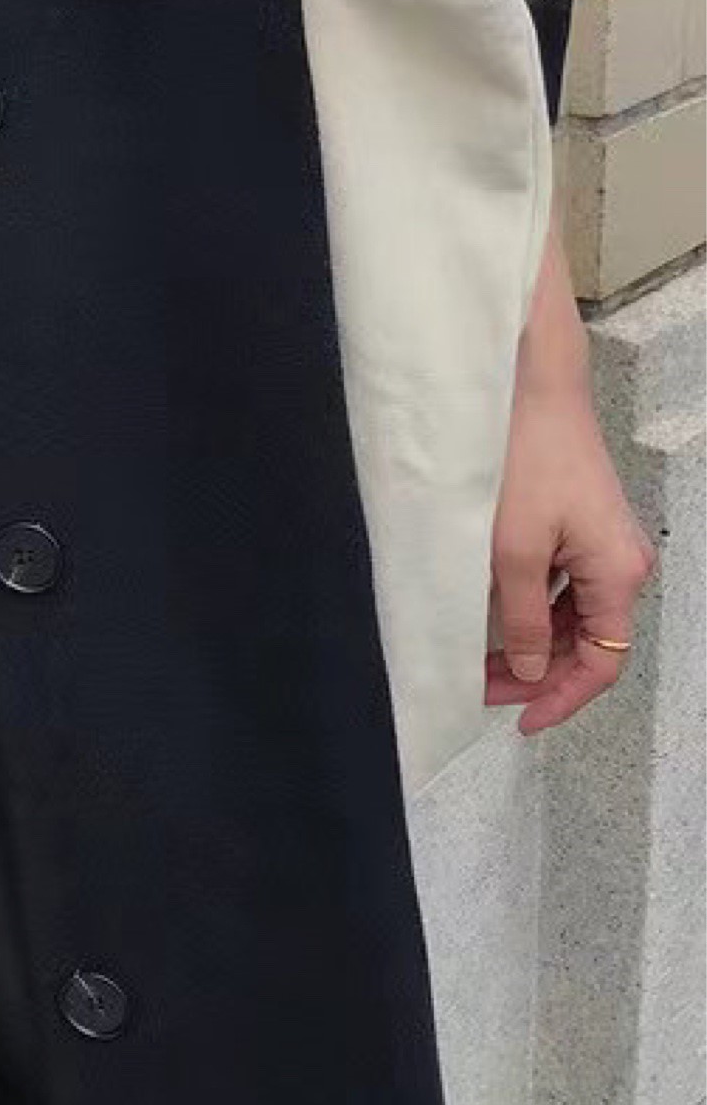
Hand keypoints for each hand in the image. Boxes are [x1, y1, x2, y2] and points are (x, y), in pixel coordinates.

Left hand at [486, 227, 656, 736]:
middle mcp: (623, 561)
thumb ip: (523, 618)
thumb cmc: (523, 459)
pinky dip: (533, 609)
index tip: (519, 720)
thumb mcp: (513, 551)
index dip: (561, 698)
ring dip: (532, 642)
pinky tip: (495, 616)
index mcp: (619, 573)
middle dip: (538, 672)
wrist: (529, 384)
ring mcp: (604, 541)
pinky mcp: (582, 522)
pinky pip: (564, 585)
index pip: (601, 662)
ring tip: (481, 659)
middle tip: (482, 687)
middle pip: (588, 641)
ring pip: (573, 615)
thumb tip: (529, 669)